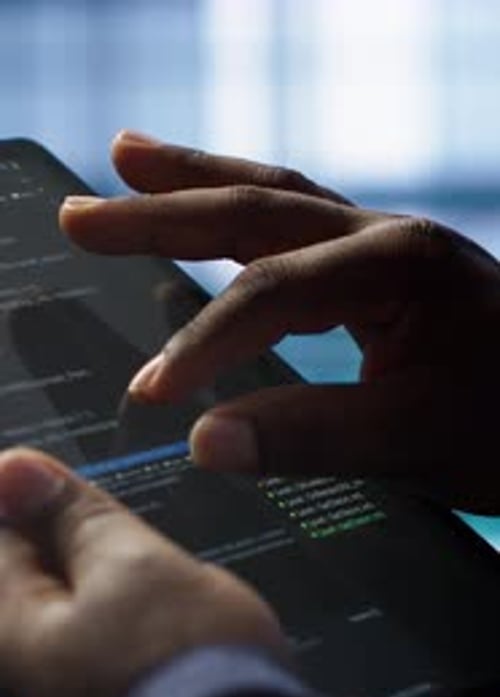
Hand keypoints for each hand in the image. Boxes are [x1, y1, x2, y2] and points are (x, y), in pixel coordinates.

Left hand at [0, 447, 284, 696]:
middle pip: (34, 591)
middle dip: (72, 552)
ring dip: (107, 601)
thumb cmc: (185, 667)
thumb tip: (16, 469)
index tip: (58, 476)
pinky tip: (170, 647)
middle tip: (123, 534)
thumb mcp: (131, 563)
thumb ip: (73, 518)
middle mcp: (22, 689)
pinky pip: (103, 677)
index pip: (0, 538)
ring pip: (74, 634)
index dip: (30, 495)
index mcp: (11, 634)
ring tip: (161, 591)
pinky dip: (129, 647)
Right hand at [60, 131, 499, 512]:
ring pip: (275, 197)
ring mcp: (387, 243)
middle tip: (84, 211)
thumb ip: (308, 437)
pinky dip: (243, 212)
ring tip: (130, 160)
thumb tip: (204, 442)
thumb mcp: (414, 440)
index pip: (271, 295)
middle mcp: (388, 237)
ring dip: (197, 180)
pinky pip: (299, 223)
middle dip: (162, 210)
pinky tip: (215, 208)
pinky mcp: (385, 265)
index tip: (150, 392)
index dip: (201, 343)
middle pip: (256, 208)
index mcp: (398, 267)